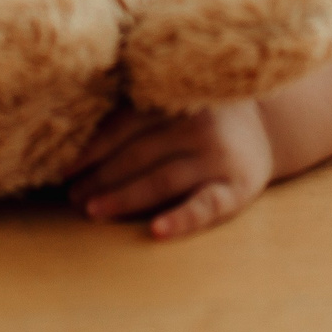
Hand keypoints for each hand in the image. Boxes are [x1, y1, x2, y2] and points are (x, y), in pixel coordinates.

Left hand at [65, 99, 273, 239]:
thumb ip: (137, 111)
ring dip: (123, 198)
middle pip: (138, 155)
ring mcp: (218, 158)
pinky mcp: (238, 189)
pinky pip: (206, 206)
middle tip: (72, 197)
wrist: (267, 129)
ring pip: (163, 180)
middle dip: (100, 178)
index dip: (92, 149)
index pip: (125, 125)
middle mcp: (197, 126)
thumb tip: (71, 134)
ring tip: (93, 211)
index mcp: (176, 100)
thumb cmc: (200, 118)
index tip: (64, 169)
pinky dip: (181, 219)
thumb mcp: (175, 102)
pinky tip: (156, 231)